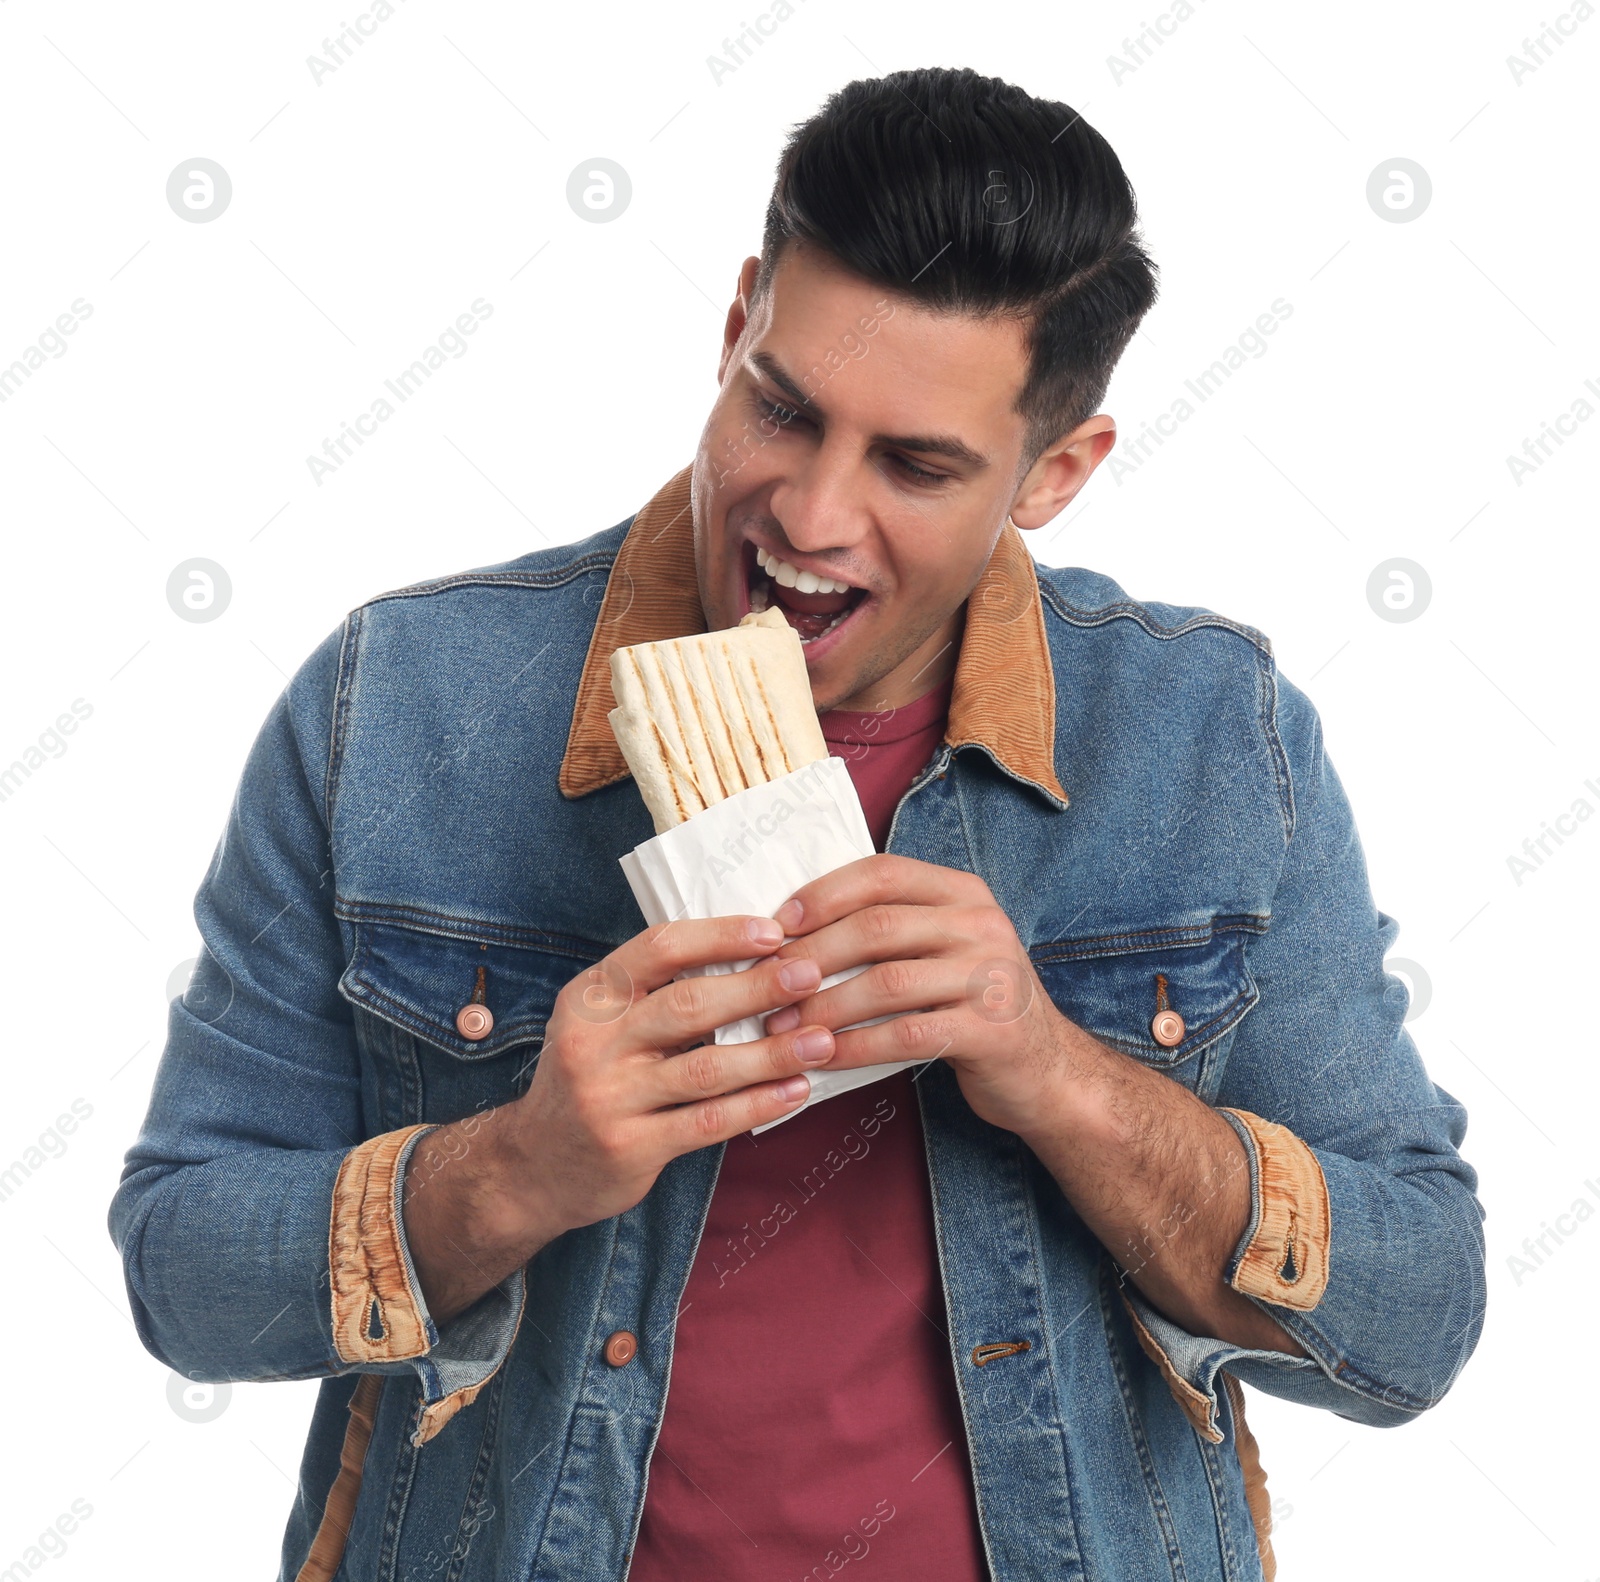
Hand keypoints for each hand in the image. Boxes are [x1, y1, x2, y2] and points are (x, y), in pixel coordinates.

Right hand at [506, 914, 835, 1240]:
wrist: (534, 1166)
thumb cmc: (590, 1079)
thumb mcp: (602, 1023)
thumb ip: (656, 992)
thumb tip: (751, 954)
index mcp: (591, 997)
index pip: (658, 948)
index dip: (719, 936)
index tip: (774, 932)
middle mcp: (593, 1043)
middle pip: (688, 1005)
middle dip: (757, 988)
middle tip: (811, 975)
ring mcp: (609, 1098)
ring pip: (705, 1068)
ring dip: (771, 1052)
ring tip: (821, 1039)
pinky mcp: (630, 1147)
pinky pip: (706, 1121)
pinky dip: (757, 1104)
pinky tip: (795, 1091)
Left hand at [762, 855, 1082, 1139]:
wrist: (1046, 1069)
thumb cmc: (971, 1004)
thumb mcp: (943, 948)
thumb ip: (890, 927)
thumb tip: (791, 927)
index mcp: (963, 892)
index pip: (883, 873)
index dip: (824, 895)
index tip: (777, 924)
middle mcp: (982, 924)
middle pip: (878, 927)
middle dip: (812, 957)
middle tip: (766, 986)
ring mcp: (992, 976)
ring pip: (888, 983)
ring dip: (824, 1008)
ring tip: (782, 1028)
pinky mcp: (993, 1030)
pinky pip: (908, 1035)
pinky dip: (856, 1047)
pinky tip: (823, 1058)